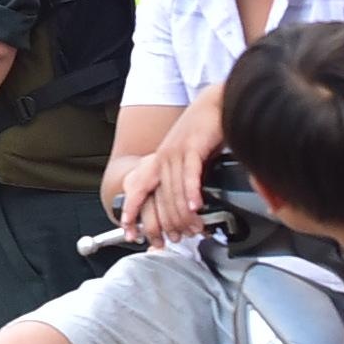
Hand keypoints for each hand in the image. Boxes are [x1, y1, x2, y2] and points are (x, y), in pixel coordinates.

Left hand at [138, 98, 224, 246]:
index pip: (137, 190)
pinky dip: (192, 192)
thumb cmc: (204, 135)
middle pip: (159, 198)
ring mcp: (175, 152)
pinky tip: (196, 207)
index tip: (128, 232)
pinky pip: (189, 175)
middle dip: (167, 223)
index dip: (131, 212)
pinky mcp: (192, 147)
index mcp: (158, 162)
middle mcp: (162, 158)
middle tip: (177, 239)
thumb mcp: (188, 159)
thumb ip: (184, 180)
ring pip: (175, 191)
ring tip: (193, 229)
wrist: (215, 105)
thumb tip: (186, 207)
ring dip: (184, 214)